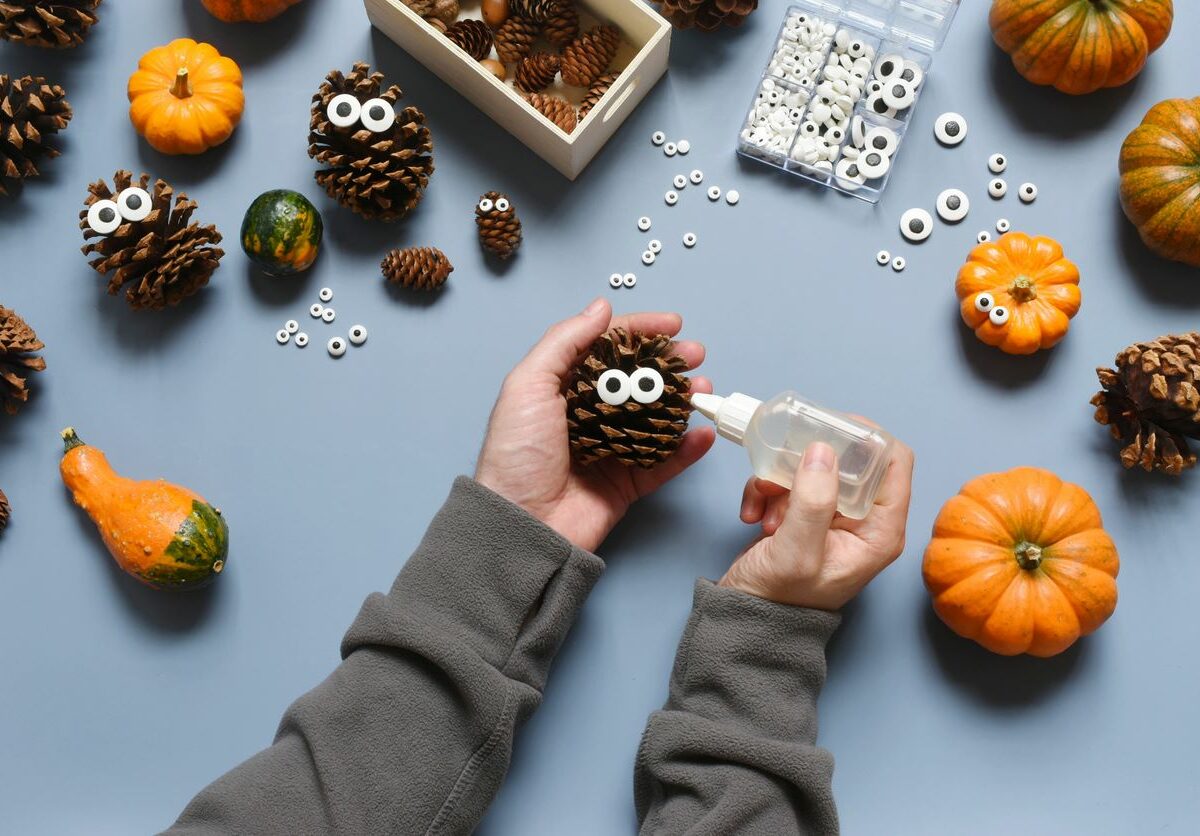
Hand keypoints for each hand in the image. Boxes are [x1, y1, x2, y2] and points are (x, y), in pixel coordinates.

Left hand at [475, 298, 715, 552]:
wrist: (521, 524)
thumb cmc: (517, 453)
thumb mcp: (529, 385)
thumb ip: (565, 342)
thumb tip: (601, 307)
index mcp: (563, 388)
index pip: (608, 350)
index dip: (641, 332)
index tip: (673, 324)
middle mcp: (589, 414)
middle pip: (638, 380)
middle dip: (670, 365)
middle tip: (696, 356)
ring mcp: (612, 448)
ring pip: (657, 417)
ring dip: (684, 401)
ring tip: (704, 390)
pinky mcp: (627, 483)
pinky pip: (665, 461)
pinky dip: (688, 447)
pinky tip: (704, 432)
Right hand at [719, 439, 914, 610]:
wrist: (745, 623)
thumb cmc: (778, 600)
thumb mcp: (797, 552)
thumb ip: (813, 502)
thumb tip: (823, 450)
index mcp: (879, 531)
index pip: (895, 463)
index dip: (869, 437)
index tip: (832, 426)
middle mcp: (862, 520)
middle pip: (850, 459)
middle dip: (811, 459)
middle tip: (783, 467)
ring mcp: (831, 517)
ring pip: (812, 467)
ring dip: (781, 479)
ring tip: (765, 509)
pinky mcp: (803, 515)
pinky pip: (788, 481)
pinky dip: (766, 491)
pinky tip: (753, 516)